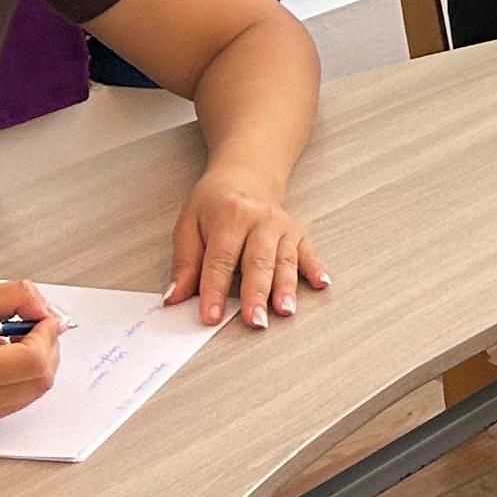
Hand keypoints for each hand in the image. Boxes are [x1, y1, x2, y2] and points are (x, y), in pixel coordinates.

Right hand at [0, 279, 66, 432]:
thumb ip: (13, 298)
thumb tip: (47, 310)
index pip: (32, 361)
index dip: (46, 334)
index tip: (42, 316)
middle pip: (40, 380)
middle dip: (46, 346)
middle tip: (30, 324)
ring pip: (34, 391)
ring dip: (35, 360)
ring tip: (6, 340)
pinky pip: (18, 399)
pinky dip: (20, 376)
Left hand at [171, 161, 328, 327]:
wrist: (245, 176)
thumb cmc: (214, 204)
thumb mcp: (188, 225)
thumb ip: (184, 263)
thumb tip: (174, 297)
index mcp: (229, 217)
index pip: (220, 261)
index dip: (214, 291)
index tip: (210, 317)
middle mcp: (260, 221)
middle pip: (258, 262)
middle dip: (256, 294)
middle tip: (255, 321)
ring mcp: (283, 228)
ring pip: (285, 261)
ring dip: (286, 288)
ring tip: (284, 311)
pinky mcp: (298, 234)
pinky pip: (309, 253)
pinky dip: (316, 269)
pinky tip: (321, 284)